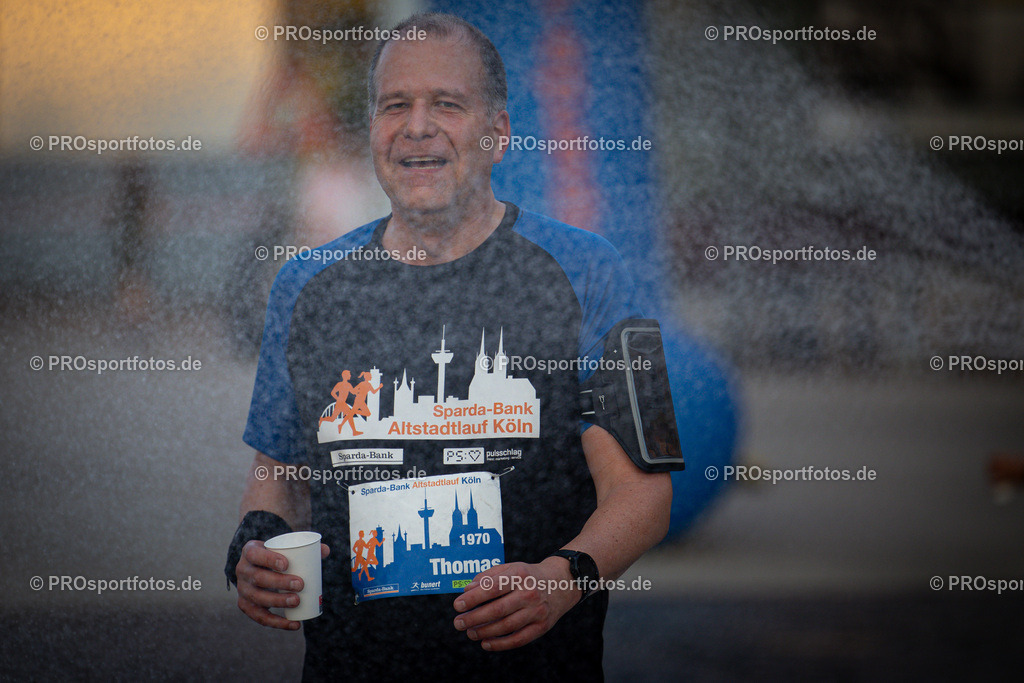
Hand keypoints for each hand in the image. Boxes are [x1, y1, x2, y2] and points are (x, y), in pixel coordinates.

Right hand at [235, 540, 329, 629]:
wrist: (257, 567)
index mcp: (249, 551)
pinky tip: (294, 624)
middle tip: (300, 584)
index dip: (268, 559)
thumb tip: (326, 550)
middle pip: (257, 578)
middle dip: (279, 582)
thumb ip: (305, 547)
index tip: (287, 564)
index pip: (254, 554)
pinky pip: (260, 617)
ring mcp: (242, 590)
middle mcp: (242, 570)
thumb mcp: (283, 547)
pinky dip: (278, 622)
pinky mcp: (246, 605)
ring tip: (297, 601)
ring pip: (258, 598)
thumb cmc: (275, 555)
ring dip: (278, 602)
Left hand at [452, 557, 581, 650]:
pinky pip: (518, 639)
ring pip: (506, 626)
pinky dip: (500, 644)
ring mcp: (537, 611)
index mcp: (519, 575)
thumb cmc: (528, 576)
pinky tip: (486, 644)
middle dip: (474, 618)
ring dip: (484, 632)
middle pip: (498, 609)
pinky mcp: (542, 626)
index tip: (457, 605)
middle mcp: (529, 593)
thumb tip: (466, 591)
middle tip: (458, 623)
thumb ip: (487, 577)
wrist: (561, 583)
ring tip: (470, 632)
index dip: (473, 598)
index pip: (492, 587)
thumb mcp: (510, 568)